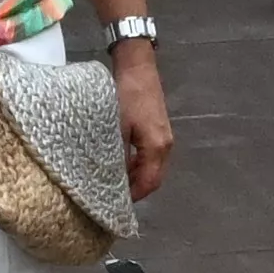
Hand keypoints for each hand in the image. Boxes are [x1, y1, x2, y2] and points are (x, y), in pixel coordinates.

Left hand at [112, 50, 173, 200]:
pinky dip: (136, 164)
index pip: (149, 183)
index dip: (134, 197)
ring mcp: (163, 137)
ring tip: (112, 181)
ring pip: (151, 167)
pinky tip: (119, 162)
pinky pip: (149, 156)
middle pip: (153, 178)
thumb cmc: (126, 96)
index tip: (114, 205)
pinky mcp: (157, 129)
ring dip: (134, 176)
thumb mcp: (116, 127)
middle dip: (134, 189)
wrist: (137, 67)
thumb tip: (108, 178)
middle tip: (111, 196)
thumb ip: (116, 155)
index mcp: (157, 147)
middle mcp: (165, 145)